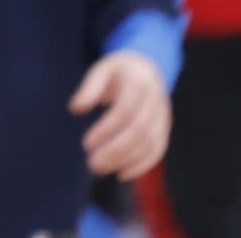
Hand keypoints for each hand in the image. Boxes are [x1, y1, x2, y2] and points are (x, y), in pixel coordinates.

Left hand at [72, 50, 169, 179]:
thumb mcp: (100, 70)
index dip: (106, 130)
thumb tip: (75, 108)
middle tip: (92, 164)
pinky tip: (123, 173)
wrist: (147, 67)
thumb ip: (88, 89)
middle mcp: (155, 100)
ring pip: (150, 143)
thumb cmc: (117, 70)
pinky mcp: (165, 128)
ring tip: (102, 169)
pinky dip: (142, 164)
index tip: (86, 144)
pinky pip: (158, 149)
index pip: (124, 111)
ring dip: (127, 161)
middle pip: (139, 131)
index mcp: (138, 82)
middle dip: (116, 151)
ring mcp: (163, 115)